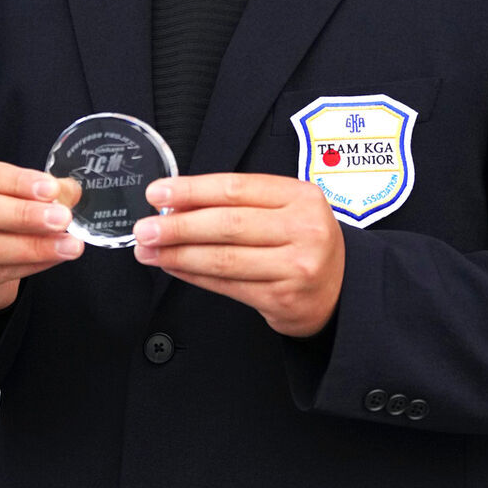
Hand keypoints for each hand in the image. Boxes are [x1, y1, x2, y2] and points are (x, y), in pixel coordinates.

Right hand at [0, 160, 83, 314]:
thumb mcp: (7, 193)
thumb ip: (38, 189)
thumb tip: (70, 191)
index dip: (18, 182)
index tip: (52, 189)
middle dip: (26, 215)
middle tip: (63, 218)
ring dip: (35, 246)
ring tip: (70, 245)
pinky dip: (31, 265)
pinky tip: (55, 257)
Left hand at [132, 173, 344, 336]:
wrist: (342, 287)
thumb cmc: (304, 241)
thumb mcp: (286, 208)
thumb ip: (241, 203)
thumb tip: (179, 204)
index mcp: (300, 196)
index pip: (236, 188)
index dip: (193, 190)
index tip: (159, 193)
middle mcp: (303, 229)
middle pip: (227, 224)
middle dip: (178, 226)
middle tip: (145, 227)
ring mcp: (296, 266)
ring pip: (224, 258)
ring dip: (179, 254)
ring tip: (150, 250)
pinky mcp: (284, 299)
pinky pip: (228, 285)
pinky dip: (194, 275)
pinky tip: (174, 267)